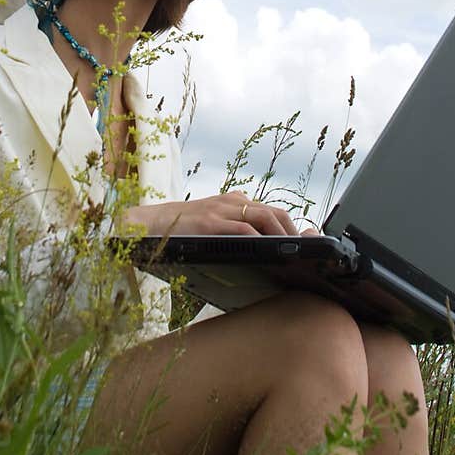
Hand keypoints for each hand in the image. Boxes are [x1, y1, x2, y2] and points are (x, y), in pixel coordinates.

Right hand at [119, 190, 299, 237]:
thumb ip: (233, 230)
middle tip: (301, 250)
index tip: (302, 241)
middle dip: (292, 232)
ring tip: (289, 252)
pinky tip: (266, 251)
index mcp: (234, 202)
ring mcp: (221, 210)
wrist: (151, 223)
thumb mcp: (213, 224)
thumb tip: (258, 249)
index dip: (290, 225)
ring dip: (281, 235)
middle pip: (274, 212)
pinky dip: (259, 239)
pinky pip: (243, 228)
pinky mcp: (210, 222)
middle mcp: (231, 202)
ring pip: (264, 216)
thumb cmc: (183, 229)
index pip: (271, 210)